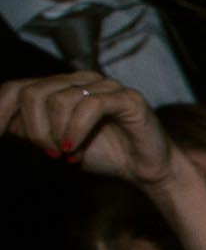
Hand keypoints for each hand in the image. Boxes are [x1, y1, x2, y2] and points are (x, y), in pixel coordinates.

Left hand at [0, 71, 187, 189]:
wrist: (146, 169)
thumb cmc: (105, 154)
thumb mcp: (56, 143)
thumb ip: (30, 130)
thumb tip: (2, 121)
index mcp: (61, 87)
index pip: (16, 88)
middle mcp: (81, 80)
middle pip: (33, 93)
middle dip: (34, 129)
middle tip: (48, 153)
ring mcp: (105, 86)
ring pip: (60, 99)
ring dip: (58, 134)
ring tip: (67, 154)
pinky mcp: (127, 98)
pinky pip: (90, 106)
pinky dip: (77, 131)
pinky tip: (76, 149)